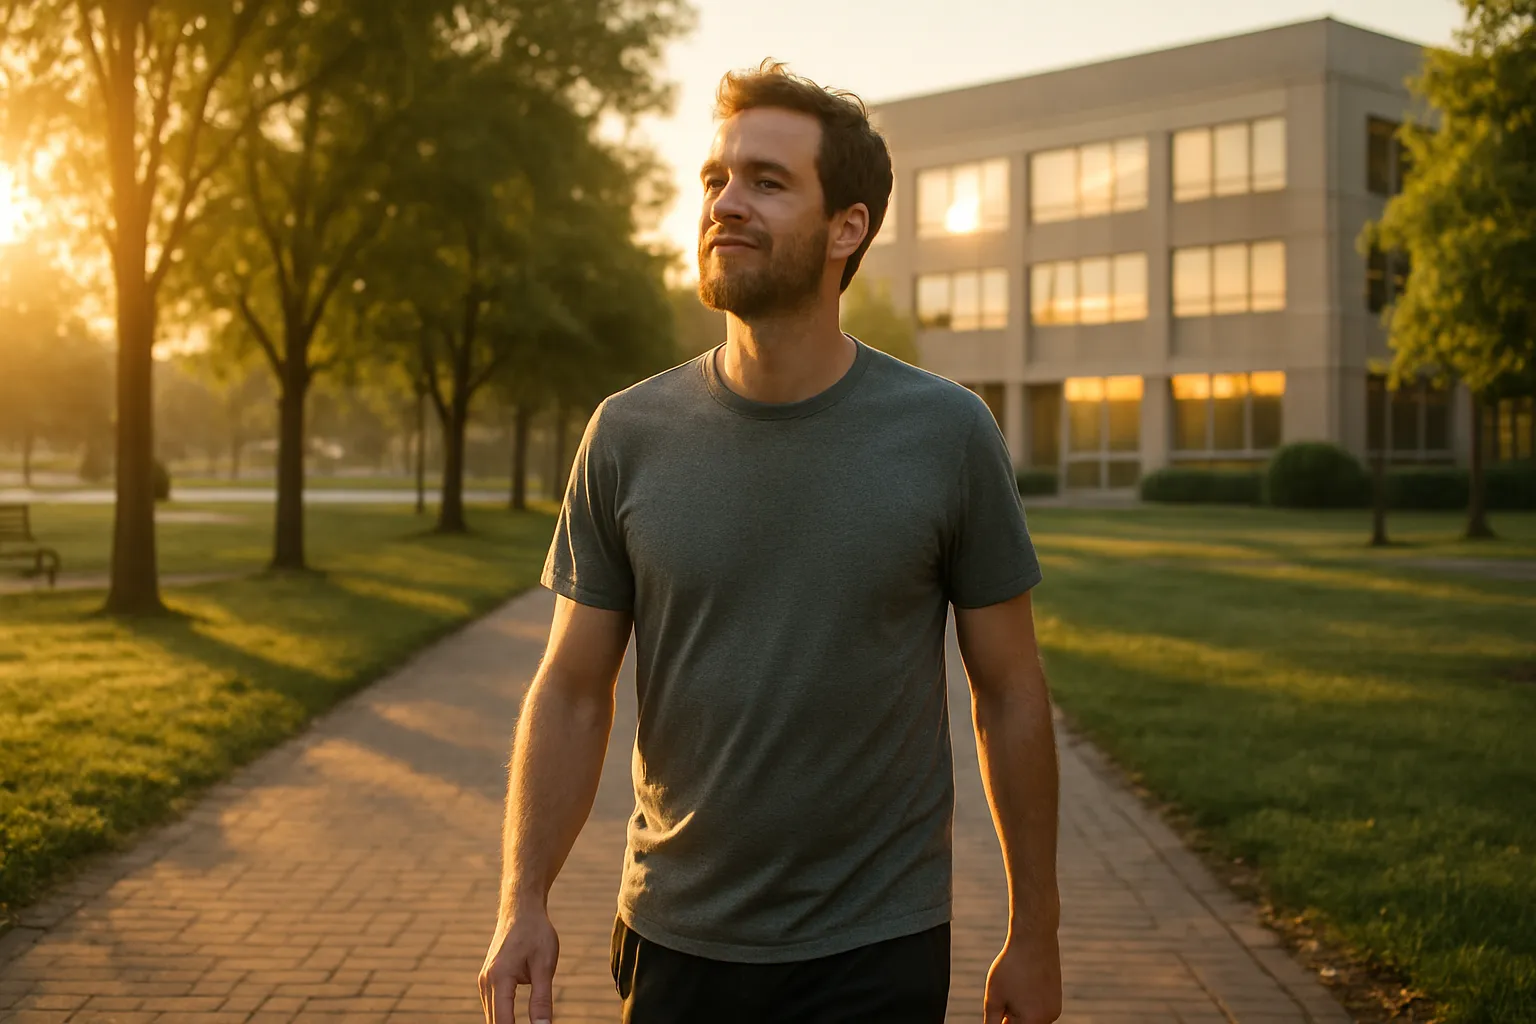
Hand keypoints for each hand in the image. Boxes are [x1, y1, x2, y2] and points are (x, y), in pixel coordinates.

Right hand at [478, 909, 559, 1023]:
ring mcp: (484, 983)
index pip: (504, 1023)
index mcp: (499, 979)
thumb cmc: (536, 933)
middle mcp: (486, 983)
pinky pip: (494, 1009)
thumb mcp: (545, 965)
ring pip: (493, 1018)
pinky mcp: (488, 981)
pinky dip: (503, 1020)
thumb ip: (542, 999)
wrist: (521, 909)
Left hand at [983, 933, 1061, 1023]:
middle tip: (1002, 998)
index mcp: (1032, 1021)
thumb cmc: (1012, 967)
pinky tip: (1020, 985)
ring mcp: (1054, 1009)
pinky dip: (1026, 1004)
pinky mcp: (1055, 999)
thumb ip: (992, 1021)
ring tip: (1011, 988)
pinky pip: (1037, 1009)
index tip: (998, 1011)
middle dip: (1008, 1019)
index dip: (1002, 1022)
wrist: (1034, 939)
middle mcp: (1048, 1019)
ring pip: (1029, 1019)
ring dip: (1017, 1013)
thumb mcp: (994, 997)